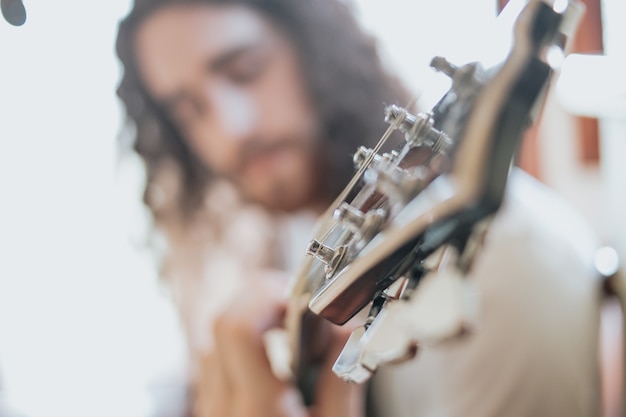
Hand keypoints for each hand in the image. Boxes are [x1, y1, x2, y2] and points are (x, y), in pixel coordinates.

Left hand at [196, 274, 363, 416]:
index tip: (303, 296)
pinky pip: (214, 361)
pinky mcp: (211, 410)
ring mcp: (211, 408)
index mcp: (258, 410)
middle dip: (262, 298)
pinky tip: (274, 355)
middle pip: (224, 322)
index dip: (267, 296)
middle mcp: (224, 405)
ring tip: (291, 329)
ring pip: (214, 339)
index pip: (239, 328)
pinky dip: (242, 344)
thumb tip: (348, 330)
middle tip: (301, 305)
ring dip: (251, 320)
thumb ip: (341, 382)